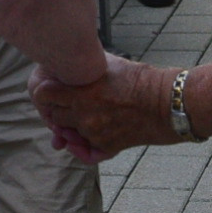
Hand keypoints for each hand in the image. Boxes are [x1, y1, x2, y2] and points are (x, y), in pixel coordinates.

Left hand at [30, 55, 175, 161]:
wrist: (169, 103)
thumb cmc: (142, 79)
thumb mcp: (110, 64)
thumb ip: (85, 65)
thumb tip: (68, 60)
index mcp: (82, 93)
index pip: (43, 95)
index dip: (45, 92)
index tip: (51, 90)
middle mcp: (85, 115)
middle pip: (54, 117)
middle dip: (58, 110)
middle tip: (67, 104)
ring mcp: (95, 134)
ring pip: (69, 134)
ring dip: (73, 128)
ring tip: (85, 116)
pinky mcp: (107, 147)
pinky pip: (85, 152)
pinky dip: (85, 147)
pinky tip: (87, 139)